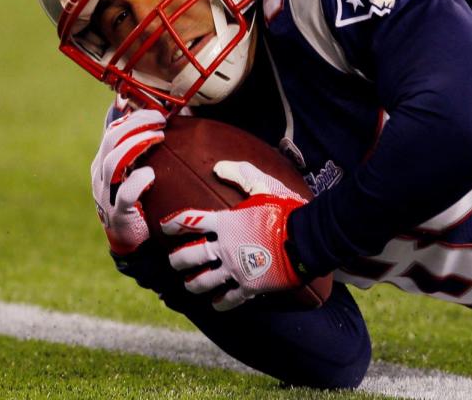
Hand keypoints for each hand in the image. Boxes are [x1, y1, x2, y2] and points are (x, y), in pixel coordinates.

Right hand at [91, 108, 165, 254]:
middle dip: (136, 125)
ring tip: (159, 136)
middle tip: (160, 119)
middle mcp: (101, 175)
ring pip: (113, 162)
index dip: (132, 117)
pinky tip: (152, 174)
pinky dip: (138, 180)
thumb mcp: (137, 171)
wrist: (132, 240)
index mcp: (105, 161)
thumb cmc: (140, 200)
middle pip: (111, 140)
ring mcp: (106, 193)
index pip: (112, 131)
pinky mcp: (118, 212)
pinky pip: (125, 194)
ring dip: (136, 145)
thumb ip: (142, 149)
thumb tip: (158, 122)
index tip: (156, 110)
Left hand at [161, 161, 306, 310]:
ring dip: (193, 284)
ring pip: (202, 281)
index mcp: (225, 223)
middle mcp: (224, 247)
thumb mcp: (264, 186)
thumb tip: (218, 168)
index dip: (173, 224)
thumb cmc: (286, 211)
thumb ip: (241, 175)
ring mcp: (235, 269)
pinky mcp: (249, 286)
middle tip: (175, 262)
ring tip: (190, 285)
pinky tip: (216, 303)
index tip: (165, 227)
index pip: (189, 222)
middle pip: (188, 256)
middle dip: (177, 260)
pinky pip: (229, 299)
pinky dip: (220, 303)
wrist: (306, 239)